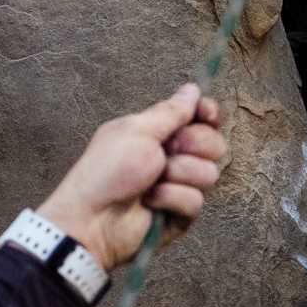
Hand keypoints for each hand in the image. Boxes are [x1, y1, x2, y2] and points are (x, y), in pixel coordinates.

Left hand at [36, 84, 226, 270]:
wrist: (93, 218)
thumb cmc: (107, 170)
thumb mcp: (137, 131)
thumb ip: (170, 111)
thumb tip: (192, 88)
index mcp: (160, 133)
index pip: (201, 118)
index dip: (208, 113)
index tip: (206, 114)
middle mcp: (174, 157)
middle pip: (214, 143)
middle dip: (194, 144)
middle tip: (169, 150)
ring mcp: (179, 186)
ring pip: (209, 173)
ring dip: (179, 174)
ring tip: (153, 181)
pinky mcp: (181, 214)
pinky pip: (196, 201)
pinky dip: (172, 198)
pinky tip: (151, 202)